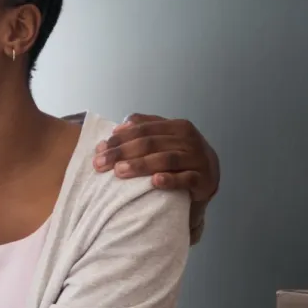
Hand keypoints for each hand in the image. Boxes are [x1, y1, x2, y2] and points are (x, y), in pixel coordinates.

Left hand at [93, 114, 220, 205]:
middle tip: (100, 163)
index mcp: (177, 126)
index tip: (98, 150)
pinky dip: (170, 179)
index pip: (143, 129)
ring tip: (119, 171)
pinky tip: (155, 181)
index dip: (119, 138)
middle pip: (150, 143)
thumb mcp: (163, 140)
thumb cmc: (179, 158)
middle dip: (122, 152)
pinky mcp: (204, 179)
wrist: (208, 177)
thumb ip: (144, 130)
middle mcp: (189, 140)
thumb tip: (118, 127)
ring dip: (141, 165)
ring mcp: (198, 159)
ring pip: (166, 159)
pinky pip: (186, 179)